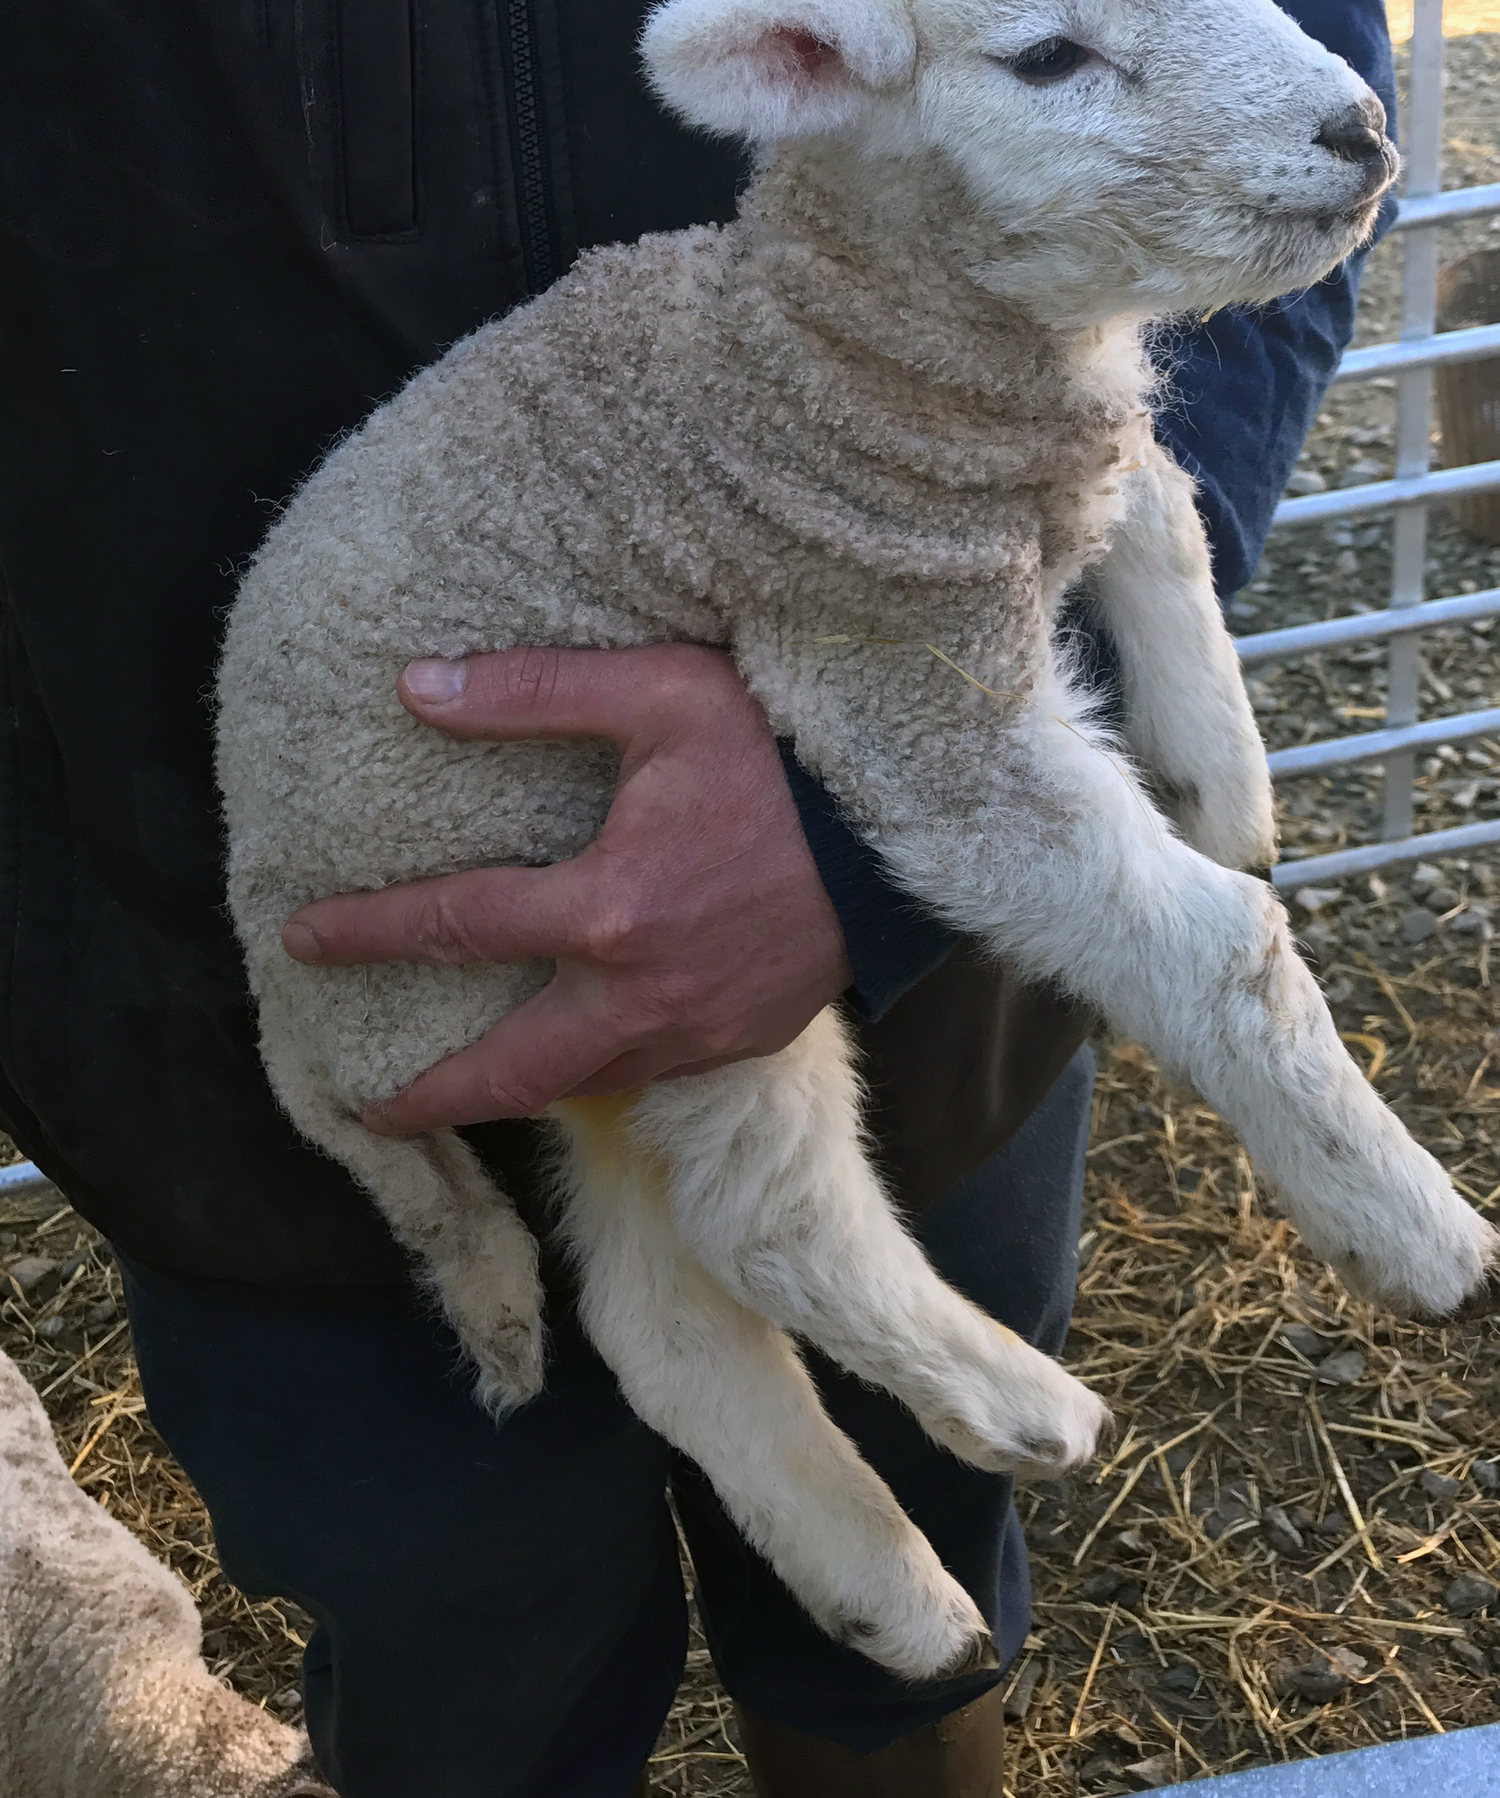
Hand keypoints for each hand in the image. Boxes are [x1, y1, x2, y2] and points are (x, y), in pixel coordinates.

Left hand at [281, 645, 851, 1133]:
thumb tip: (418, 688)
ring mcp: (694, 1031)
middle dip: (428, 1098)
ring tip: (463, 1089)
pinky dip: (596, 1073)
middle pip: (507, 1071)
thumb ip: (533, 691)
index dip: (368, 936)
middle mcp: (640, 992)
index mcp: (606, 907)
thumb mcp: (659, 693)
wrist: (901, 831)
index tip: (301, 940)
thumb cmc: (780, 753)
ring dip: (513, 1093)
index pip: (456, 926)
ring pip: (579, 1086)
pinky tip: (576, 1054)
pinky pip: (647, 1074)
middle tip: (367, 1108)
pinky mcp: (740, 1044)